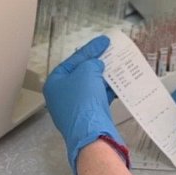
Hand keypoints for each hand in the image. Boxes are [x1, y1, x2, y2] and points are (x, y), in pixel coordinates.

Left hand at [43, 35, 127, 174]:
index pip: (74, 59)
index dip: (90, 48)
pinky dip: (107, 90)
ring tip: (119, 65)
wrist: (92, 134)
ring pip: (91, 86)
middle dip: (97, 63)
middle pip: (81, 73)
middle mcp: (61, 95)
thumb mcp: (87, 72)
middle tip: (110, 52)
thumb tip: (96, 66)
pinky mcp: (87, 116)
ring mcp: (74, 107)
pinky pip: (98, 98)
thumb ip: (91, 63)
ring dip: (104, 76)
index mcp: (55, 82)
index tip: (104, 40)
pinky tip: (120, 83)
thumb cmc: (83, 100)